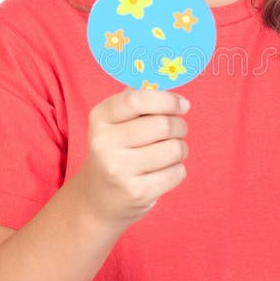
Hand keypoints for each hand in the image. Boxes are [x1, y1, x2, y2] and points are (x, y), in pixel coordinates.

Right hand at [77, 87, 189, 231]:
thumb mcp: (115, 124)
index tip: (182, 105)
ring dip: (180, 149)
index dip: (167, 100)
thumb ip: (138, 101)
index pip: (137, 99)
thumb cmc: (116, 151)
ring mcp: (119, 170)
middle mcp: (104, 143)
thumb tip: (168, 80)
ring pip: (175, 149)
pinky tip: (162, 172)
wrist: (98, 200)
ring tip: (169, 152)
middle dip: (179, 126)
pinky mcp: (137, 193)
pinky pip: (177, 172)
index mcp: (99, 118)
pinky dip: (177, 169)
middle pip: (163, 125)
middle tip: (178, 130)